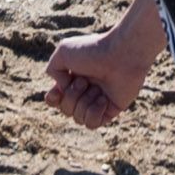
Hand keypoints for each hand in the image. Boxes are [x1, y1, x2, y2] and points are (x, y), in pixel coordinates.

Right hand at [43, 18, 158, 129]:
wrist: (122, 54)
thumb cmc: (93, 50)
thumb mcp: (63, 52)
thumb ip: (52, 70)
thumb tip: (61, 89)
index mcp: (74, 78)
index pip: (56, 99)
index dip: (54, 99)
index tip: (58, 91)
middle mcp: (85, 91)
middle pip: (65, 109)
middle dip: (72, 96)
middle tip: (84, 81)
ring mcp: (98, 101)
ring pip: (78, 118)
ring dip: (83, 103)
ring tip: (97, 88)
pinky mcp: (111, 110)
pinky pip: (92, 124)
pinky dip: (94, 112)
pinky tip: (103, 99)